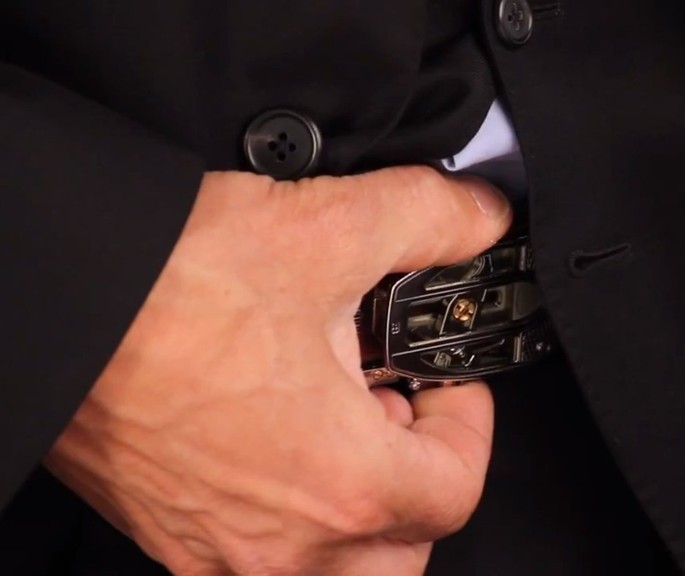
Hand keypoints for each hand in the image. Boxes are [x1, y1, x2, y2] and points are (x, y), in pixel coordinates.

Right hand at [44, 167, 511, 574]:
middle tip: (394, 411)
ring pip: (330, 571)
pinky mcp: (167, 534)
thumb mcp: (327, 229)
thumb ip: (430, 221)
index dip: (469, 427)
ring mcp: (216, 549)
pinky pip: (254, 557)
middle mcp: (281, 542)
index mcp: (342, 483)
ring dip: (354, 510)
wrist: (48, 294)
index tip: (447, 384)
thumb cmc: (165, 281)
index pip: (457, 490)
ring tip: (333, 428)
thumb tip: (478, 218)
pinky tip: (266, 436)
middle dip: (417, 482)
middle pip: (401, 553)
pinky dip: (287, 516)